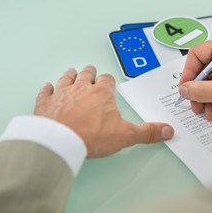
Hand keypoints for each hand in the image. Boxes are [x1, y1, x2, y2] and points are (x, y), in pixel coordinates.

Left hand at [34, 65, 173, 157]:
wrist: (61, 141)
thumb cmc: (91, 135)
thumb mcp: (125, 135)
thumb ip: (147, 132)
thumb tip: (166, 130)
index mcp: (101, 93)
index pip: (107, 80)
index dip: (108, 81)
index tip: (108, 82)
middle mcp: (81, 88)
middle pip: (86, 74)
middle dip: (90, 73)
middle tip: (91, 71)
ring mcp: (62, 93)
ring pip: (66, 78)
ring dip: (70, 75)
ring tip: (72, 72)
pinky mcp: (45, 103)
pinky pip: (45, 91)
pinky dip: (47, 89)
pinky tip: (48, 87)